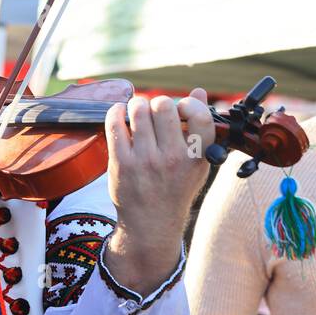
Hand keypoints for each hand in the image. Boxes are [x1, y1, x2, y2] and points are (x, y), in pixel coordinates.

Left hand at [103, 88, 214, 294]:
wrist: (151, 223)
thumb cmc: (176, 189)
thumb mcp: (197, 163)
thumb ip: (200, 128)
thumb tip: (199, 92)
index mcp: (196, 157)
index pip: (200, 115)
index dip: (189, 103)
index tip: (182, 108)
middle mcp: (172, 158)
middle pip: (163, 106)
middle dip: (158, 102)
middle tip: (154, 111)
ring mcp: (145, 161)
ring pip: (138, 111)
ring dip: (136, 105)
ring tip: (137, 111)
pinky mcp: (121, 164)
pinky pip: (115, 124)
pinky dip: (115, 112)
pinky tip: (119, 113)